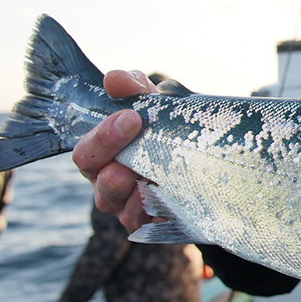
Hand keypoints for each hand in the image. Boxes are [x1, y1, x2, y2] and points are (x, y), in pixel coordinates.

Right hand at [72, 70, 156, 231]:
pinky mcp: (150, 223)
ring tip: (136, 172)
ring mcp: (127, 205)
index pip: (85, 149)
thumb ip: (136, 90)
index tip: (130, 115)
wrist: (215, 170)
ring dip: (121, 184)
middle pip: (92, 170)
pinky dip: (149, 208)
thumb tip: (114, 79)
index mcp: (104, 154)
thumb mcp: (158, 107)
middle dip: (107, 145)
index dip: (100, 133)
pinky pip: (142, 221)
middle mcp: (108, 181)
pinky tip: (161, 196)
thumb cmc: (172, 134)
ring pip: (111, 200)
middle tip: (132, 125)